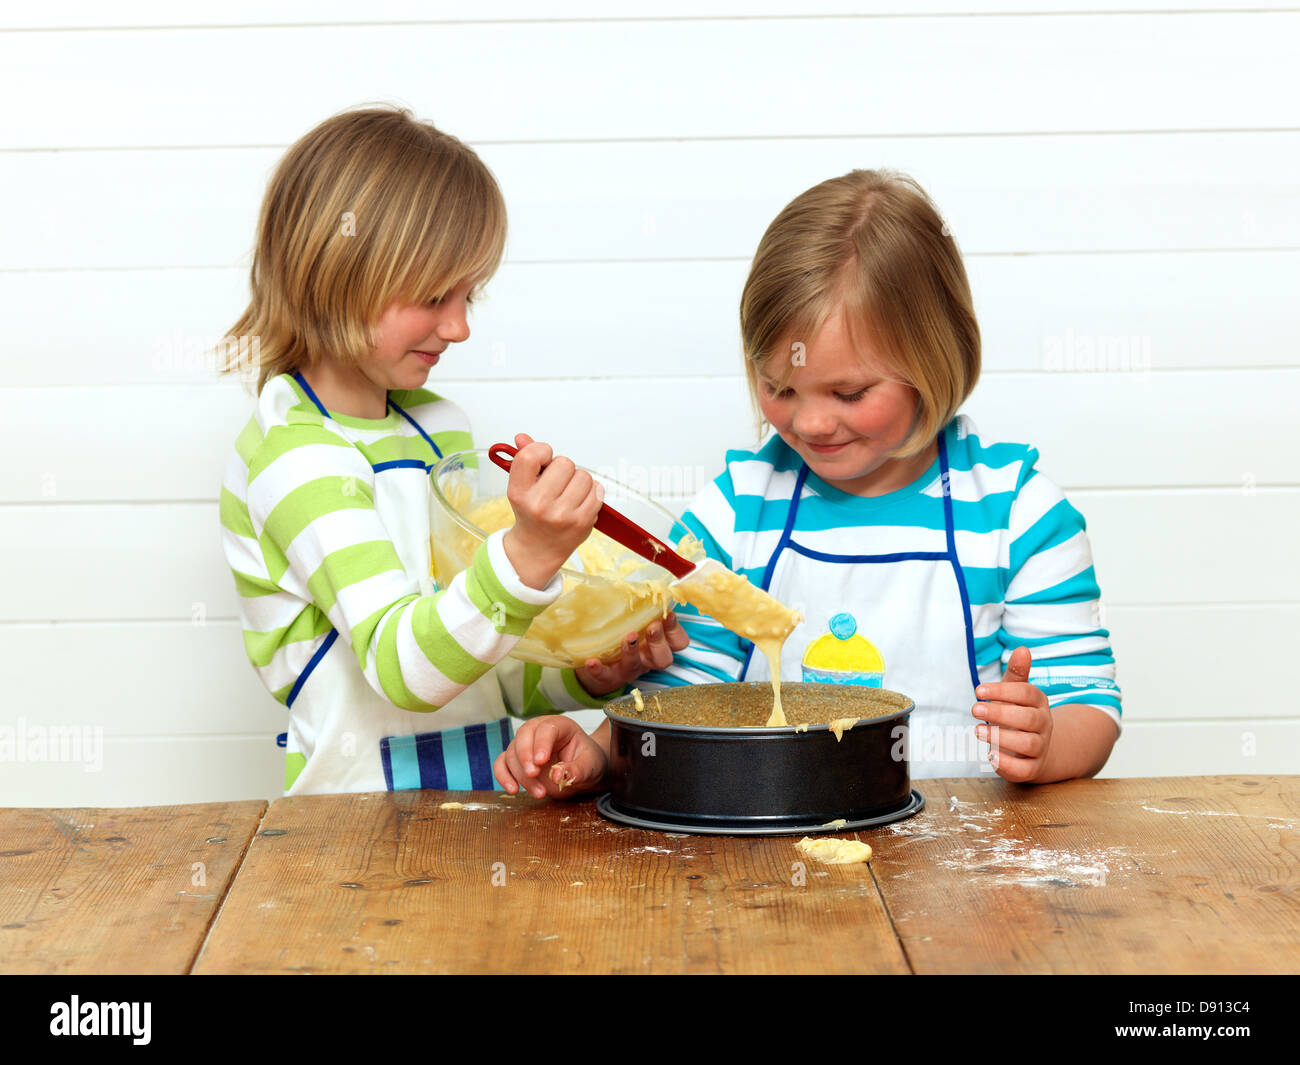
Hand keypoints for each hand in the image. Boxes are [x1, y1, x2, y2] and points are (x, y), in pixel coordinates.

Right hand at [494, 715, 607, 798]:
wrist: (584, 772)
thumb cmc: (588, 763)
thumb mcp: (590, 766)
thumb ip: (576, 770)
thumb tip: (557, 776)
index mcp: (560, 726)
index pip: (546, 728)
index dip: (541, 743)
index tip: (541, 762)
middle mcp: (539, 731)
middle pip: (523, 736)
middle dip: (525, 756)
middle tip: (533, 774)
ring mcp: (526, 745)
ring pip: (512, 754)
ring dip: (521, 775)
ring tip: (540, 793)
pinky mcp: (517, 761)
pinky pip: (502, 764)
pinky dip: (503, 776)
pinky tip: (513, 790)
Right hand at [501, 433, 603, 589]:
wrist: (538, 548)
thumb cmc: (531, 513)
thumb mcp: (521, 487)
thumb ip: (524, 460)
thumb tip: (522, 437)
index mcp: (519, 492)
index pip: (530, 456)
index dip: (541, 450)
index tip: (543, 459)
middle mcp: (539, 504)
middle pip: (564, 463)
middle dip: (563, 468)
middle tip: (557, 482)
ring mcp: (562, 515)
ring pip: (583, 476)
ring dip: (579, 480)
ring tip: (568, 493)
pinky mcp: (582, 522)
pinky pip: (597, 491)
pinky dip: (591, 492)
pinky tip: (579, 501)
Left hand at [575, 612, 689, 695]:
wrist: (598, 667)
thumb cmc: (622, 638)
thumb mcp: (634, 622)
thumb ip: (640, 607)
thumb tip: (633, 582)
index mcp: (656, 644)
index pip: (678, 642)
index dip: (676, 630)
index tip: (668, 614)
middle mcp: (646, 659)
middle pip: (663, 657)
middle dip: (659, 640)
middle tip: (652, 626)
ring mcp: (628, 669)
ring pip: (636, 665)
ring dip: (632, 651)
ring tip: (628, 636)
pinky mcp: (608, 677)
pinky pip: (605, 675)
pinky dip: (599, 669)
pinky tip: (592, 661)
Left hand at [971, 646, 1052, 782]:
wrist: (1034, 749)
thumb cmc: (1018, 714)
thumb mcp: (1015, 693)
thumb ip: (1017, 674)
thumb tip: (1022, 649)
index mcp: (1039, 702)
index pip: (1026, 693)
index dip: (1002, 691)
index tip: (978, 690)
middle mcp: (1043, 724)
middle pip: (1028, 718)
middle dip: (1000, 713)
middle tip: (974, 709)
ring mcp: (1040, 747)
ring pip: (1028, 743)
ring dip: (1001, 737)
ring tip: (977, 730)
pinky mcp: (1032, 768)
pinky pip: (1025, 769)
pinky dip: (1008, 764)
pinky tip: (989, 755)